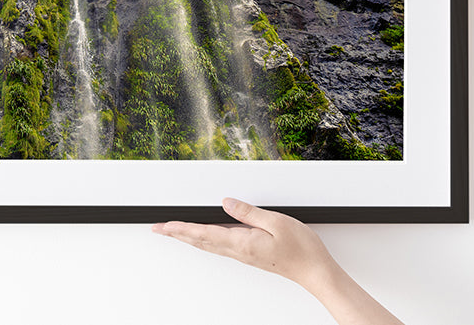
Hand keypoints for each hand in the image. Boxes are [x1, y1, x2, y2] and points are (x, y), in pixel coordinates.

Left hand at [152, 198, 334, 290]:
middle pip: (200, 241)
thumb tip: (226, 203)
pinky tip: (202, 237)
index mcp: (241, 242)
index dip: (181, 228)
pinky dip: (203, 240)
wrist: (314, 271)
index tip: (164, 225)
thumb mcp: (276, 221)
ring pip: (208, 245)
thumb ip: (249, 212)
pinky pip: (219, 246)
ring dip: (188, 237)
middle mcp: (239, 251)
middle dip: (177, 234)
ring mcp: (244, 254)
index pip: (203, 233)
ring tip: (174, 231)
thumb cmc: (301, 248)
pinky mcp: (250, 254)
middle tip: (159, 229)